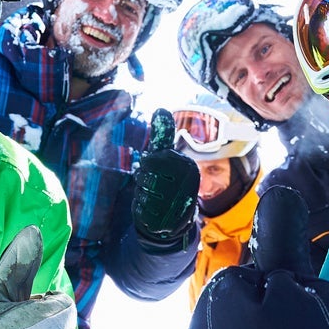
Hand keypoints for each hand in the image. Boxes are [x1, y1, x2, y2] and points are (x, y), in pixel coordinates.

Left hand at [131, 108, 198, 245]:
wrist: (174, 219)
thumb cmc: (168, 182)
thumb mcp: (168, 158)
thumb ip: (164, 136)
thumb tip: (161, 109)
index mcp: (188, 166)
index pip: (152, 159)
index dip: (149, 164)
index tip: (158, 170)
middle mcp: (185, 184)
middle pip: (146, 173)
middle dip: (144, 178)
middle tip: (154, 184)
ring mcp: (175, 203)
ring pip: (142, 189)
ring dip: (142, 192)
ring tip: (154, 196)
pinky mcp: (165, 219)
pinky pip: (140, 206)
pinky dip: (141, 206)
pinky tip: (151, 208)